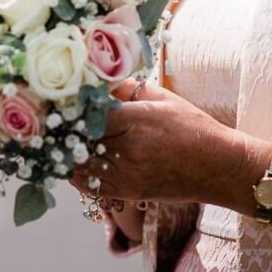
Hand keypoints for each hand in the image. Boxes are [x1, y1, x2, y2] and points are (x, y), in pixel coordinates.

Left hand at [72, 79, 248, 204]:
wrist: (218, 167)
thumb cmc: (192, 126)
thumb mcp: (161, 97)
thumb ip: (125, 88)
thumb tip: (96, 79)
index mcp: (136, 119)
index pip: (87, 112)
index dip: (71, 106)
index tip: (60, 100)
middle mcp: (128, 149)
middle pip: (79, 137)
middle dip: (65, 127)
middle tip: (53, 118)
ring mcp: (127, 174)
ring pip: (78, 162)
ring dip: (67, 150)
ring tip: (61, 138)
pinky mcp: (127, 192)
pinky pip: (88, 184)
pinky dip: (76, 172)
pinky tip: (74, 159)